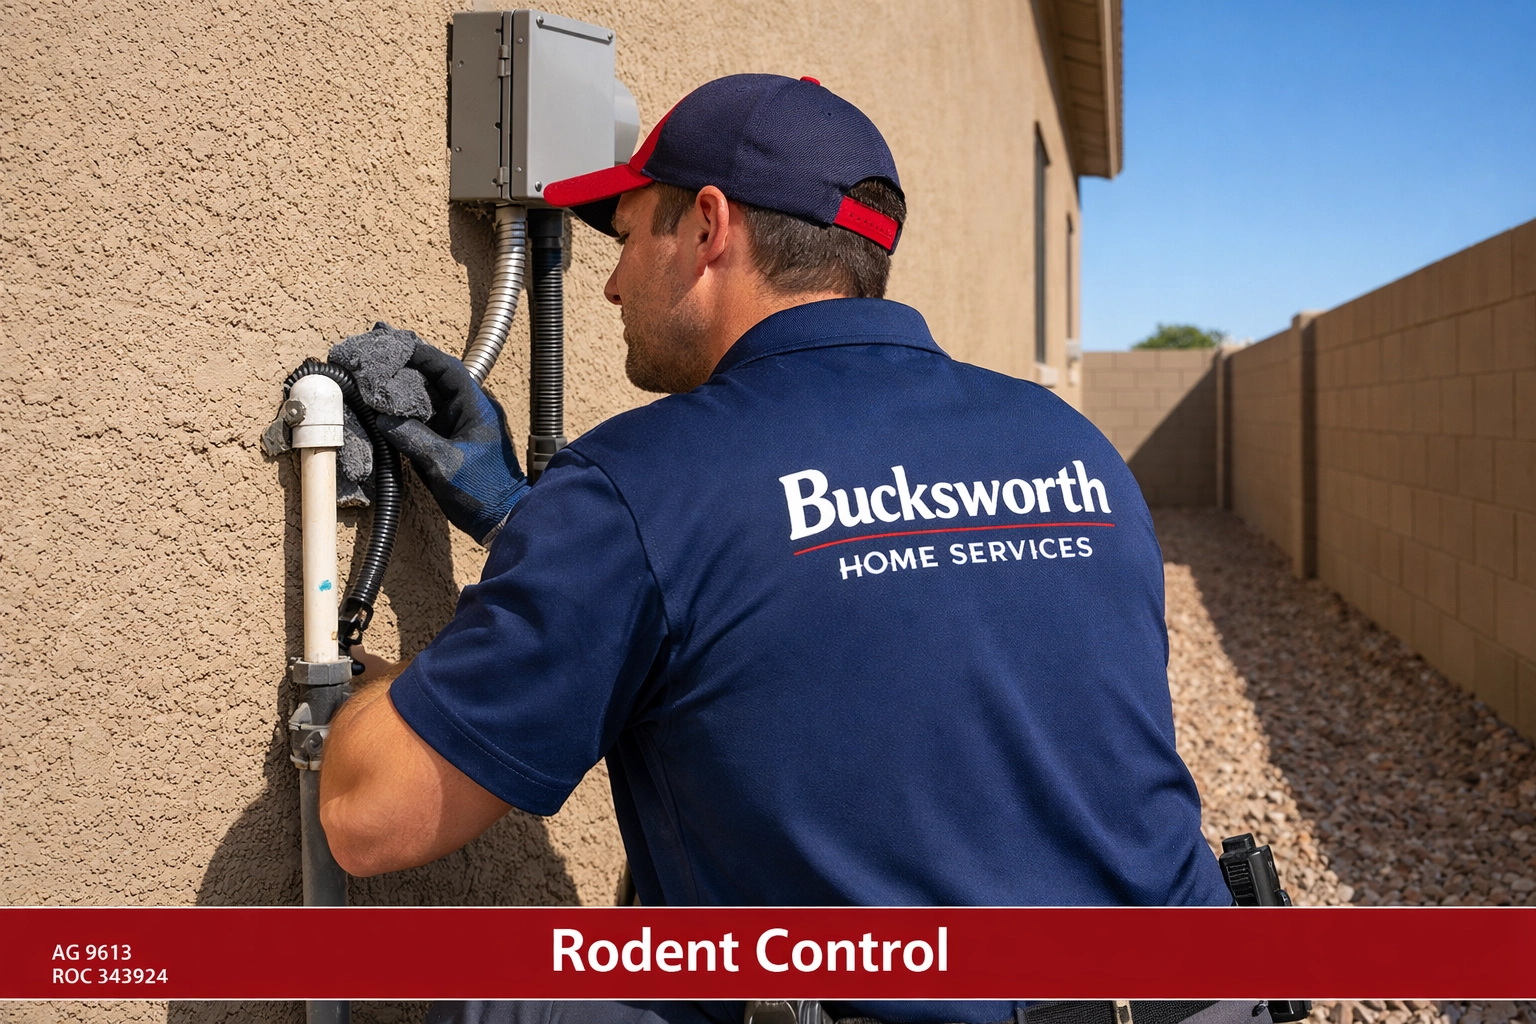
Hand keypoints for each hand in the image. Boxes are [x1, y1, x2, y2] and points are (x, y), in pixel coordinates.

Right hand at [375, 342, 528, 543]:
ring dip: (405, 386)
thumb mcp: (443, 464)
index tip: (393, 343)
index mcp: (477, 407)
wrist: (502, 520)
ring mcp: (463, 424)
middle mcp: (471, 410)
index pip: (447, 369)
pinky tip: (386, 404)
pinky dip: (408, 409)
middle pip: (436, 378)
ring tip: (376, 373)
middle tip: (377, 353)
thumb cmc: (481, 492)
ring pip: (430, 396)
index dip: (420, 354)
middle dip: (407, 365)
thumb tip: (383, 418)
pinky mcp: (454, 439)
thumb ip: (412, 438)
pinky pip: (428, 416)